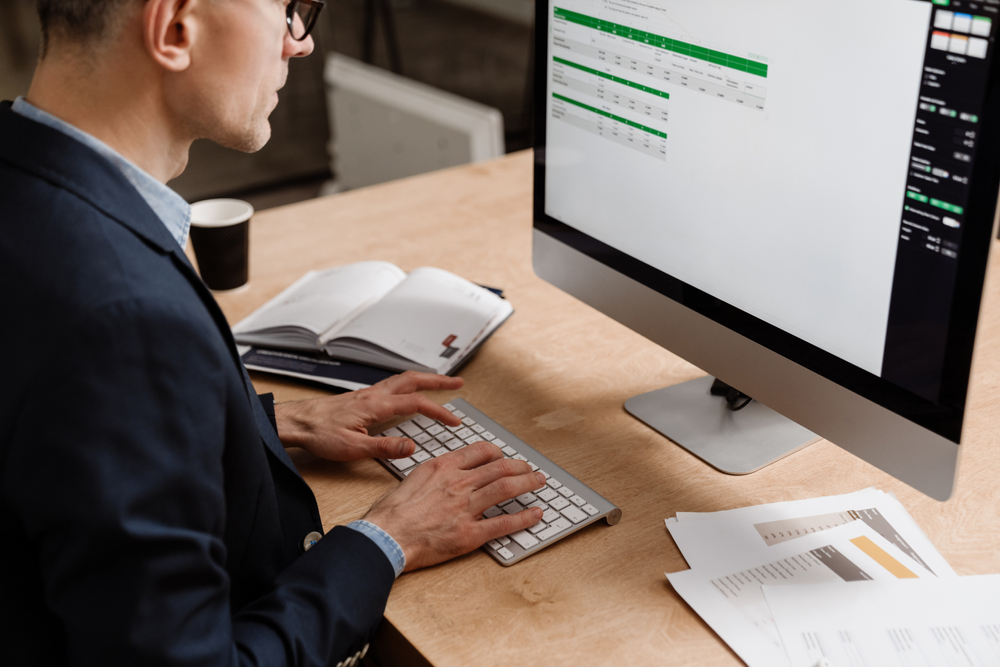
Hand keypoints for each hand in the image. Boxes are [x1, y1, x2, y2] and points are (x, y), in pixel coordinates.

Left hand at [273, 371, 463, 460]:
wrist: (296, 422)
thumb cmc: (319, 433)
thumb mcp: (353, 448)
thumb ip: (385, 447)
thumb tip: (412, 447)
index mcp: (376, 405)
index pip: (416, 403)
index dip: (439, 411)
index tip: (453, 421)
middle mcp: (374, 394)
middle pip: (414, 380)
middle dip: (438, 381)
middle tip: (458, 382)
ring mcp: (368, 394)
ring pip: (403, 379)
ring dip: (424, 379)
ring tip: (440, 383)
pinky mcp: (361, 397)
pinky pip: (392, 384)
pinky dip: (408, 384)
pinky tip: (408, 392)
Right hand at [362, 441, 545, 570]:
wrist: (385, 538)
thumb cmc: (391, 513)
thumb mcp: (412, 479)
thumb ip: (435, 474)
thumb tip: (446, 473)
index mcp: (443, 467)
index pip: (480, 451)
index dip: (498, 453)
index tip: (504, 457)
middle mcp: (458, 483)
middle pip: (500, 468)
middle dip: (520, 467)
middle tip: (531, 469)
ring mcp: (466, 508)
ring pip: (506, 488)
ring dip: (528, 484)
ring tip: (539, 482)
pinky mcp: (470, 533)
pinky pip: (504, 523)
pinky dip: (524, 518)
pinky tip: (535, 514)